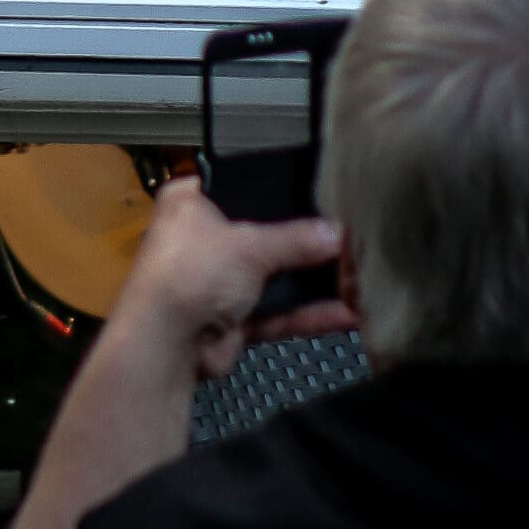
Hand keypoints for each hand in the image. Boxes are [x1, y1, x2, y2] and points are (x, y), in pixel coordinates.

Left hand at [109, 173, 358, 378]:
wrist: (166, 344)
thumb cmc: (193, 272)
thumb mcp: (250, 244)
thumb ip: (297, 239)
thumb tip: (339, 234)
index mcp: (191, 203)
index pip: (240, 184)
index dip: (278, 189)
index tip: (323, 190)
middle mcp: (204, 238)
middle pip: (265, 235)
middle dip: (307, 242)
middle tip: (355, 236)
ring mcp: (219, 280)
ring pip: (276, 277)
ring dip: (315, 281)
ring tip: (362, 276)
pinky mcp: (235, 318)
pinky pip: (279, 311)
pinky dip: (310, 313)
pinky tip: (349, 312)